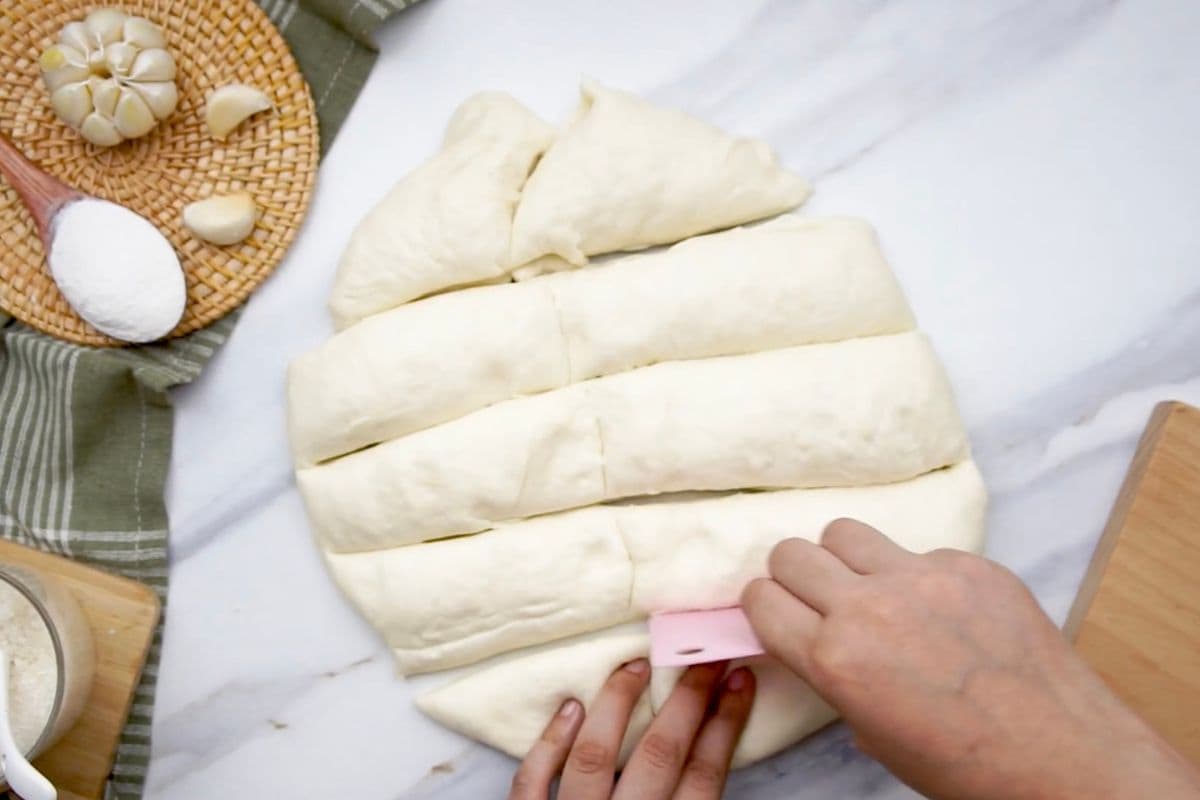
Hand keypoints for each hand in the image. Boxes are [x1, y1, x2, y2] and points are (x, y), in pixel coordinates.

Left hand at [509, 658, 755, 799]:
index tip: (740, 680)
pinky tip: (570, 708)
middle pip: (661, 755)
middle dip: (687, 700)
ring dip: (617, 705)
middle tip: (706, 655)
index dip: (726, 724)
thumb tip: (713, 745)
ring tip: (636, 666)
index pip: (705, 776)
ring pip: (595, 757)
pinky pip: (533, 783)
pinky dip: (549, 745)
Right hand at [743, 518, 1199, 799]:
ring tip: (871, 587)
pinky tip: (945, 611)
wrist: (1062, 756)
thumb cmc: (966, 765)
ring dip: (845, 558)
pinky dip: (917, 574)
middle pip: (791, 553)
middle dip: (794, 576)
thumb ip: (835, 677)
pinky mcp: (969, 564)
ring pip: (844, 532)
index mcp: (835, 659)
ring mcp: (921, 577)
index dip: (763, 607)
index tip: (776, 614)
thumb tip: (823, 644)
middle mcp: (868, 608)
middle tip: (817, 599)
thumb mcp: (872, 735)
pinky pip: (918, 551)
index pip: (761, 599)